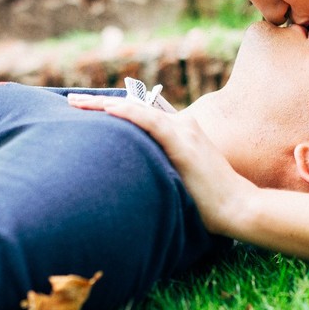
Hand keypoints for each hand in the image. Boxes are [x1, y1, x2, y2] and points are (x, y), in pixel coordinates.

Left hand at [68, 94, 255, 236]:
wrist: (237, 208)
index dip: (115, 108)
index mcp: (181, 132)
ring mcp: (184, 131)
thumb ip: (161, 171)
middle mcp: (182, 125)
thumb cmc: (210, 202)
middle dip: (100, 104)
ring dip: (105, 105)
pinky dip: (128, 113)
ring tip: (76, 103)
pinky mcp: (184, 142)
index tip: (88, 109)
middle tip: (71, 101)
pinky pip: (151, 121)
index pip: (144, 112)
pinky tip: (107, 109)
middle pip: (135, 106)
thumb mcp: (180, 180)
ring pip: (137, 109)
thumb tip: (136, 179)